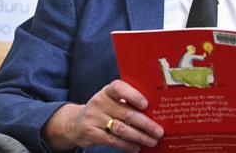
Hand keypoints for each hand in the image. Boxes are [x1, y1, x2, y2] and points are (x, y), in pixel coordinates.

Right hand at [44, 80, 163, 151]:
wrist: (75, 122)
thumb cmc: (104, 109)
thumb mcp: (113, 100)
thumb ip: (129, 102)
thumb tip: (156, 112)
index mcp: (108, 90)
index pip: (119, 88)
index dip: (133, 95)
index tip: (146, 104)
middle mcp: (100, 102)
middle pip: (126, 113)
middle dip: (145, 124)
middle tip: (159, 131)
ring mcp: (93, 118)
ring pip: (121, 129)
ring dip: (139, 137)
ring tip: (152, 141)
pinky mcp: (90, 133)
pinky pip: (112, 140)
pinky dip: (127, 145)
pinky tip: (137, 147)